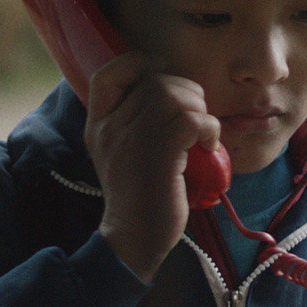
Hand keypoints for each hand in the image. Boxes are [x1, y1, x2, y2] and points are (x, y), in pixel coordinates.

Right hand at [84, 53, 222, 282]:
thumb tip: (173, 94)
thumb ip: (134, 123)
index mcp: (99, 124)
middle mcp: (111, 127)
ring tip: (200, 134)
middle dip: (186, 92)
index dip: (141, 67)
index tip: (164, 88)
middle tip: (194, 121)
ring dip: (198, 109)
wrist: (134, 240)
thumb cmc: (139, 197)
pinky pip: (190, 118)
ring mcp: (132, 140)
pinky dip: (208, 127)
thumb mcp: (123, 153)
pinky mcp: (159, 155)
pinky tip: (207, 146)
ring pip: (173, 95)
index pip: (110, 72)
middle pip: (155, 80)